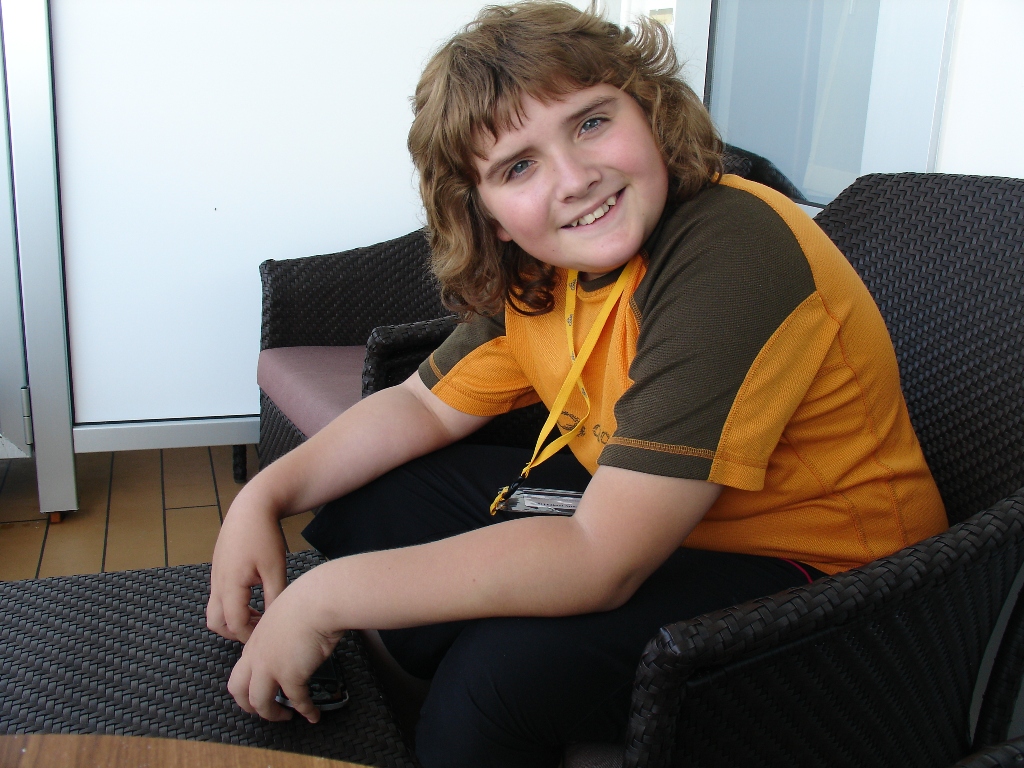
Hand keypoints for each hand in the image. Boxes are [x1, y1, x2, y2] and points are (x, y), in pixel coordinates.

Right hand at [206, 486, 287, 642]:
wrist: (251, 507)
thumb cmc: (264, 536)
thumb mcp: (275, 569)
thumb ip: (274, 598)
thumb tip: (274, 621)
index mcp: (230, 585)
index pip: (234, 624)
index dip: (250, 635)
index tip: (267, 636)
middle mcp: (218, 583)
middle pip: (216, 622)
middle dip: (235, 632)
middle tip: (259, 629)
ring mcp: (216, 575)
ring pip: (214, 609)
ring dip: (232, 618)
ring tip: (257, 613)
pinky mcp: (219, 568)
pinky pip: (218, 595)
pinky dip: (231, 604)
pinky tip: (252, 596)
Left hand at [227, 570, 340, 722]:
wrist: (318, 601)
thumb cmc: (307, 599)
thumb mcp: (283, 614)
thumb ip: (281, 631)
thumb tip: (293, 638)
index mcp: (255, 640)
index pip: (242, 668)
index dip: (249, 682)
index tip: (262, 686)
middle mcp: (257, 656)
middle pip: (238, 690)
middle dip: (248, 705)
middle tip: (262, 710)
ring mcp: (271, 668)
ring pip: (259, 702)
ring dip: (272, 714)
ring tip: (285, 716)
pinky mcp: (291, 676)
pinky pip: (297, 701)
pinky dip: (305, 710)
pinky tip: (312, 714)